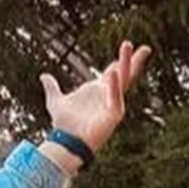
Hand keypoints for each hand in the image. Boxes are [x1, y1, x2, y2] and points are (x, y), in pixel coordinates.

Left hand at [37, 41, 151, 174]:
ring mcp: (112, 105)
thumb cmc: (64, 124)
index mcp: (97, 91)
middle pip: (124, 75)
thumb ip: (52, 88)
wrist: (65, 142)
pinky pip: (115, 99)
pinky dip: (113, 87)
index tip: (129, 45)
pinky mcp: (113, 116)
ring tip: (128, 47)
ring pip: (122, 82)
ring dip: (126, 65)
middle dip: (132, 61)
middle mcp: (107, 96)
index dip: (121, 60)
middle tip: (144, 47)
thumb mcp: (55, 101)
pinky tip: (112, 73)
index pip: (113, 72)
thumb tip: (44, 76)